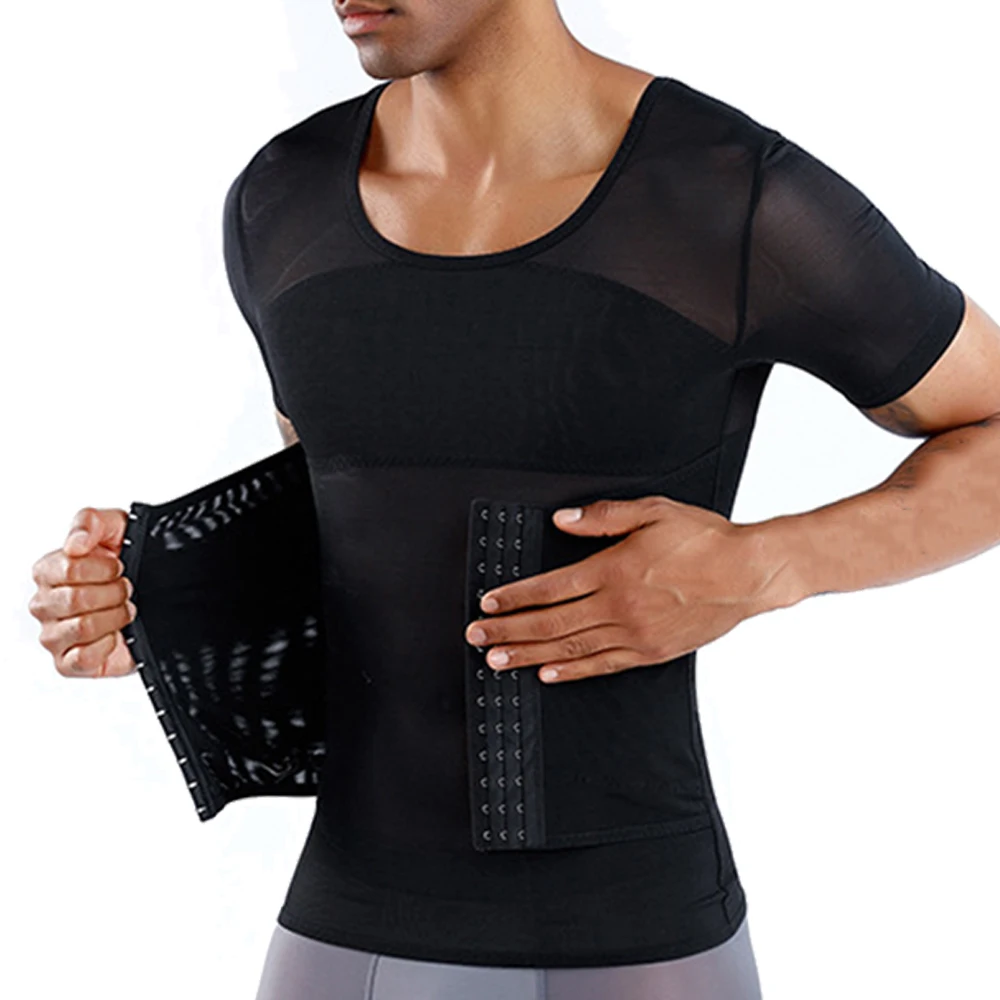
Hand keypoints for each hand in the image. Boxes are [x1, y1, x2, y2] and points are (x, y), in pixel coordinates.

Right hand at [29, 507, 136, 677]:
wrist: (154, 594)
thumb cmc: (129, 561)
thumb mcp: (116, 527)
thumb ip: (90, 522)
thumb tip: (74, 544)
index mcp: (49, 571)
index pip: (68, 569)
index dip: (103, 568)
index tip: (118, 566)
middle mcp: (46, 604)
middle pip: (76, 599)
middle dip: (114, 593)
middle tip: (126, 589)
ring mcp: (54, 635)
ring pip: (83, 627)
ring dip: (115, 617)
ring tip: (125, 609)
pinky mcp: (68, 663)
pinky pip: (82, 657)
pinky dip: (107, 644)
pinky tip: (116, 634)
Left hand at [463, 495, 787, 683]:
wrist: (749, 574)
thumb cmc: (705, 541)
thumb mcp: (653, 512)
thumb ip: (602, 517)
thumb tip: (563, 520)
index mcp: (614, 571)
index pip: (550, 589)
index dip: (515, 598)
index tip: (489, 603)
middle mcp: (619, 607)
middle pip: (550, 624)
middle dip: (508, 631)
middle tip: (477, 637)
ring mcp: (634, 634)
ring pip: (570, 650)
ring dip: (529, 655)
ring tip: (498, 661)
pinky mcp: (650, 652)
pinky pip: (602, 666)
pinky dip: (572, 672)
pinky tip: (548, 674)